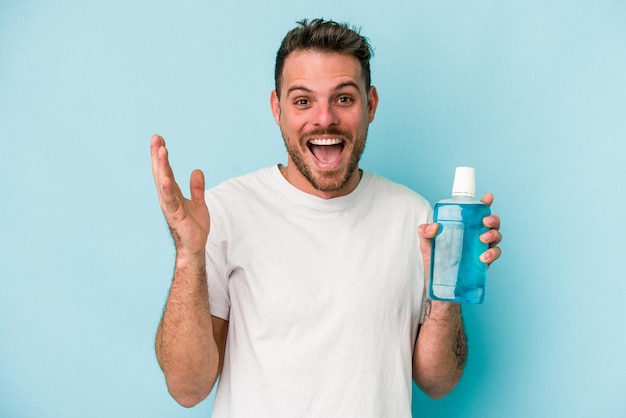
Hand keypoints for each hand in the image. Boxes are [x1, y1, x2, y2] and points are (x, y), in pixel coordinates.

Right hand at [150, 134, 209, 256]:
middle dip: (157, 155)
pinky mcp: (175, 215)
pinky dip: (167, 189)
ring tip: (160, 150)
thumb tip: (196, 171)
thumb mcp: (199, 203)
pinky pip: (170, 200)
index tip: (160, 139)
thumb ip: (197, 188)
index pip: (166, 170)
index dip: (163, 156)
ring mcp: (170, 206)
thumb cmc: (194, 227)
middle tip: (156, 137)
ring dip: (162, 166)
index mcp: (173, 193)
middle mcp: (168, 197)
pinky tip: (165, 178)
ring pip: (163, 182)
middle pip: (161, 172)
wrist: (195, 248)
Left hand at [418, 193, 502, 278]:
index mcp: (464, 227)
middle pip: (491, 223)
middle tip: (485, 221)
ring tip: (484, 239)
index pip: (476, 212)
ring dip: (494, 234)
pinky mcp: (483, 263)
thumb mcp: (427, 245)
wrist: (437, 286)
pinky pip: (494, 255)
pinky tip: (483, 257)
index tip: (488, 197)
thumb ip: (425, 234)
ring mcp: (481, 249)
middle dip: (493, 219)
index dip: (484, 204)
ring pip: (496, 237)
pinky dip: (493, 254)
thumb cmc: (433, 261)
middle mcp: (475, 236)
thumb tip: (432, 227)